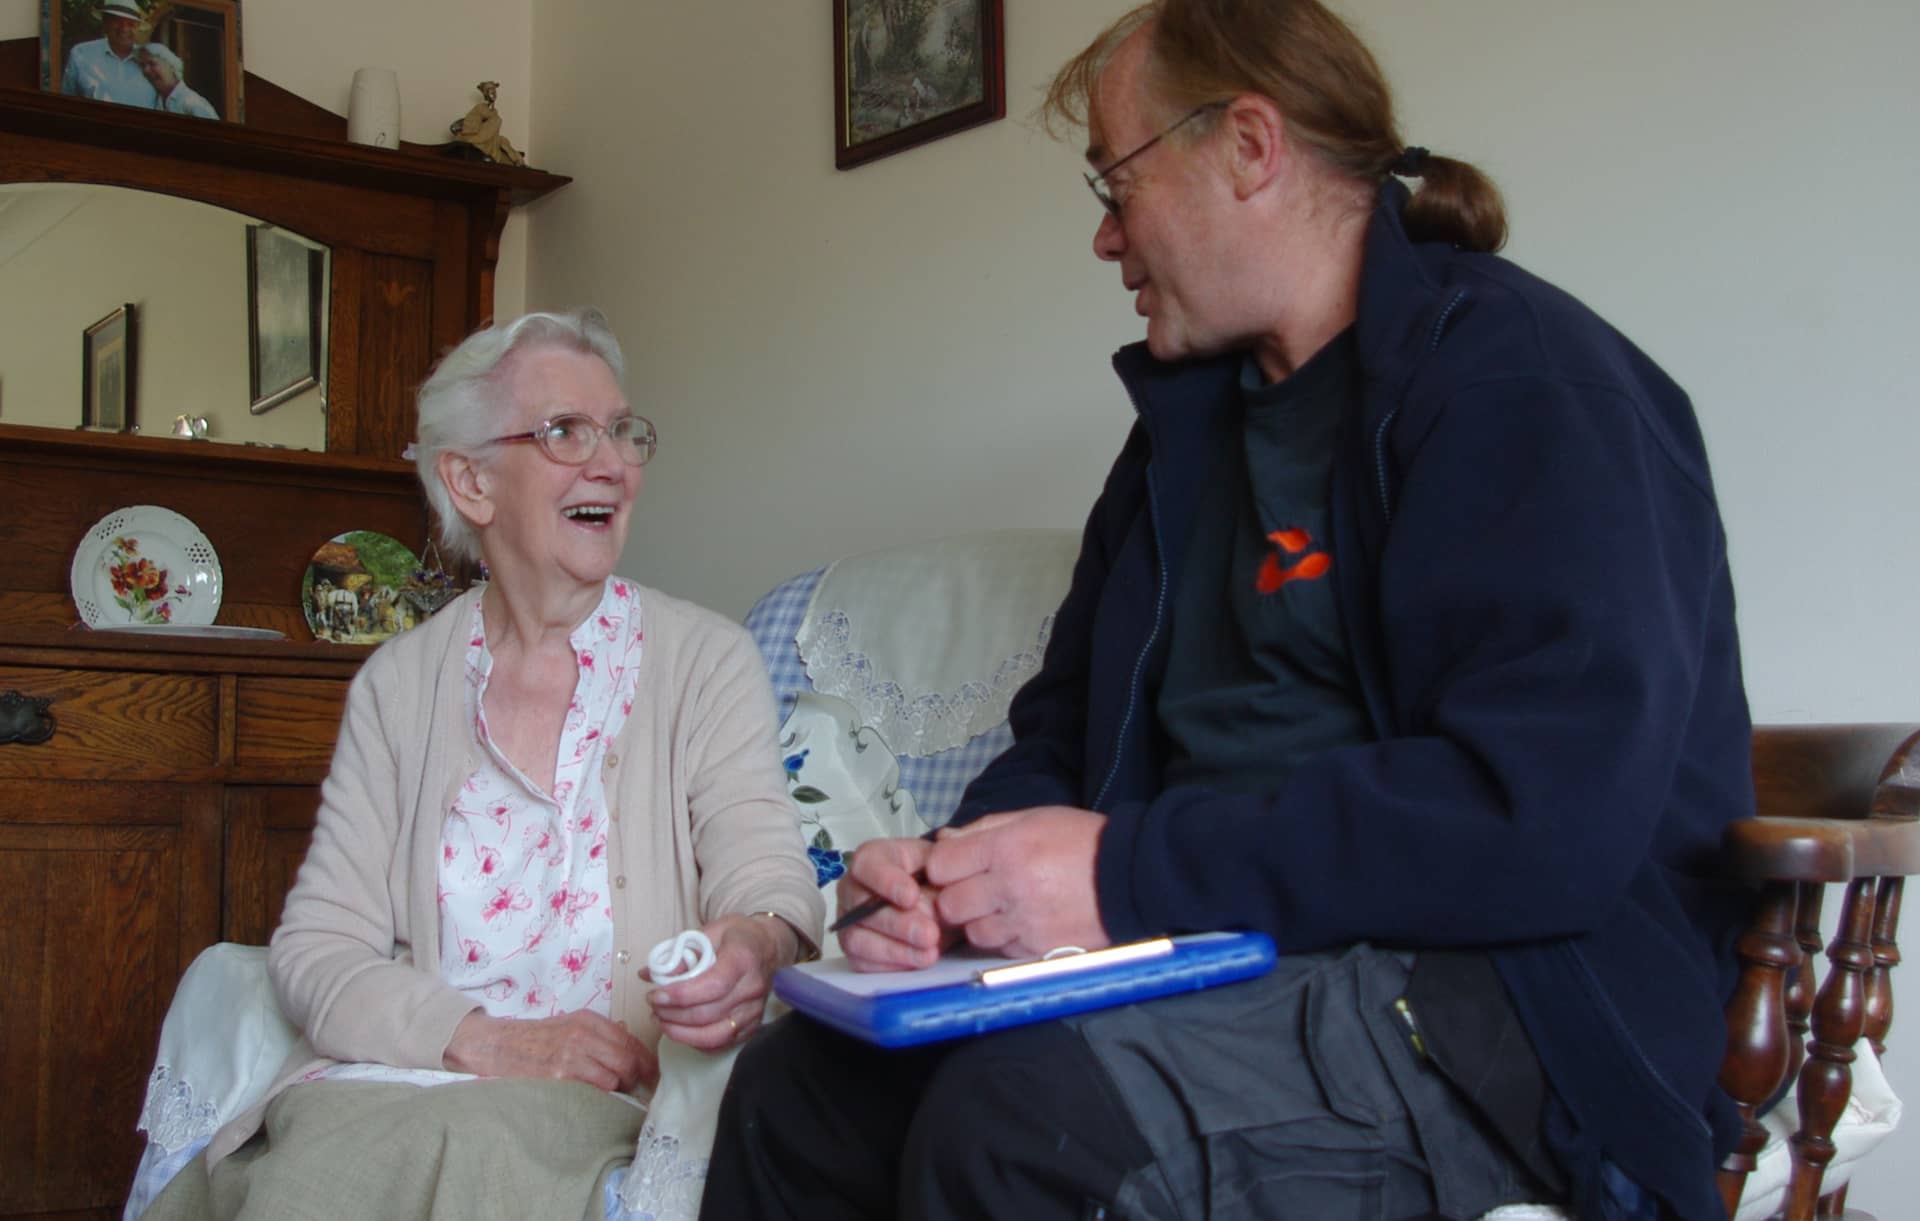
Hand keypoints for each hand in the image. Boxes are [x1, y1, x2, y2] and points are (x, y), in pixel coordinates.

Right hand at [442, 1008, 656, 1092]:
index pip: (630, 1040)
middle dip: (639, 1077)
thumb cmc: (536, 1039)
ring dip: (620, 1089)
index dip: (646, 1060)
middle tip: (642, 1089)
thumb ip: (599, 1035)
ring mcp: (571, 1055)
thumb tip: (630, 1053)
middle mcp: (582, 1034)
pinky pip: (595, 1089)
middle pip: (627, 1058)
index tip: (653, 1074)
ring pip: (615, 1076)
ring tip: (615, 1094)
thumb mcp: (569, 1025)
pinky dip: (601, 1096)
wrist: (498, 1046)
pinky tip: (596, 1098)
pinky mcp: (560, 1076)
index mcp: (588, 1019)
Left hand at [645, 913, 790, 1050]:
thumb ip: (681, 952)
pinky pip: (721, 1044)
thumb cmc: (739, 935)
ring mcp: (755, 1010)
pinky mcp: (753, 1026)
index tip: (655, 995)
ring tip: (661, 1020)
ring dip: (681, 1032)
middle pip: (708, 1013)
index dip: (680, 995)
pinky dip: (696, 1042)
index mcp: (744, 958)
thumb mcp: (711, 930)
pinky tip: (679, 1030)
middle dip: (672, 1014)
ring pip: (714, 1035)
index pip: (712, 985)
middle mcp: (753, 988)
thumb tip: (649, 974)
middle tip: (652, 1005)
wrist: (770, 945)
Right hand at [836, 836, 954, 971]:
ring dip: (896, 950)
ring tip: (930, 954)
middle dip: (899, 924)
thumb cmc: (934, 877)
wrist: (940, 903)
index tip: (912, 896)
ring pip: (859, 939)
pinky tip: (917, 962)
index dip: (887, 881)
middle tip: (930, 934)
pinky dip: (892, 965)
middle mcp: (853, 889)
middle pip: (862, 908)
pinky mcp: (856, 951)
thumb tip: (945, 861)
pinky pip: (863, 963)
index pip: (868, 866)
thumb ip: (943, 862)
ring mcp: (850, 922)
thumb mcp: (941, 862)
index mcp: (872, 859)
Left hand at [924, 807, 1109, 957]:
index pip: (940, 866)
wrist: (1131, 875)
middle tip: (973, 891)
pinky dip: (1005, 938)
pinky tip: (1022, 920)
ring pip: (973, 933)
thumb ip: (984, 828)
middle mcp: (1011, 886)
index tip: (954, 867)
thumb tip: (944, 839)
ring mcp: (1025, 921)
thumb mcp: (1033, 818)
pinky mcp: (1039, 947)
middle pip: (950, 905)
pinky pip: (1001, 949)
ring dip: (980, 922)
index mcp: (1006, 848)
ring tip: (1000, 908)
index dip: (941, 867)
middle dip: (955, 898)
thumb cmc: (1080, 841)